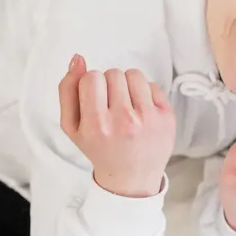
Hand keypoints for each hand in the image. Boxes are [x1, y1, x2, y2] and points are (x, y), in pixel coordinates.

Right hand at [58, 54, 175, 197]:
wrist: (131, 177)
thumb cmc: (99, 148)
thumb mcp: (72, 126)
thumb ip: (68, 90)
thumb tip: (77, 58)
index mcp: (97, 125)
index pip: (92, 77)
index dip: (92, 85)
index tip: (96, 100)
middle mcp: (124, 121)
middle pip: (113, 73)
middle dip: (110, 85)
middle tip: (111, 106)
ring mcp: (149, 119)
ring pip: (134, 74)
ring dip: (128, 85)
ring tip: (126, 105)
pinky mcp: (167, 117)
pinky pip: (152, 85)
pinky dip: (145, 93)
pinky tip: (141, 111)